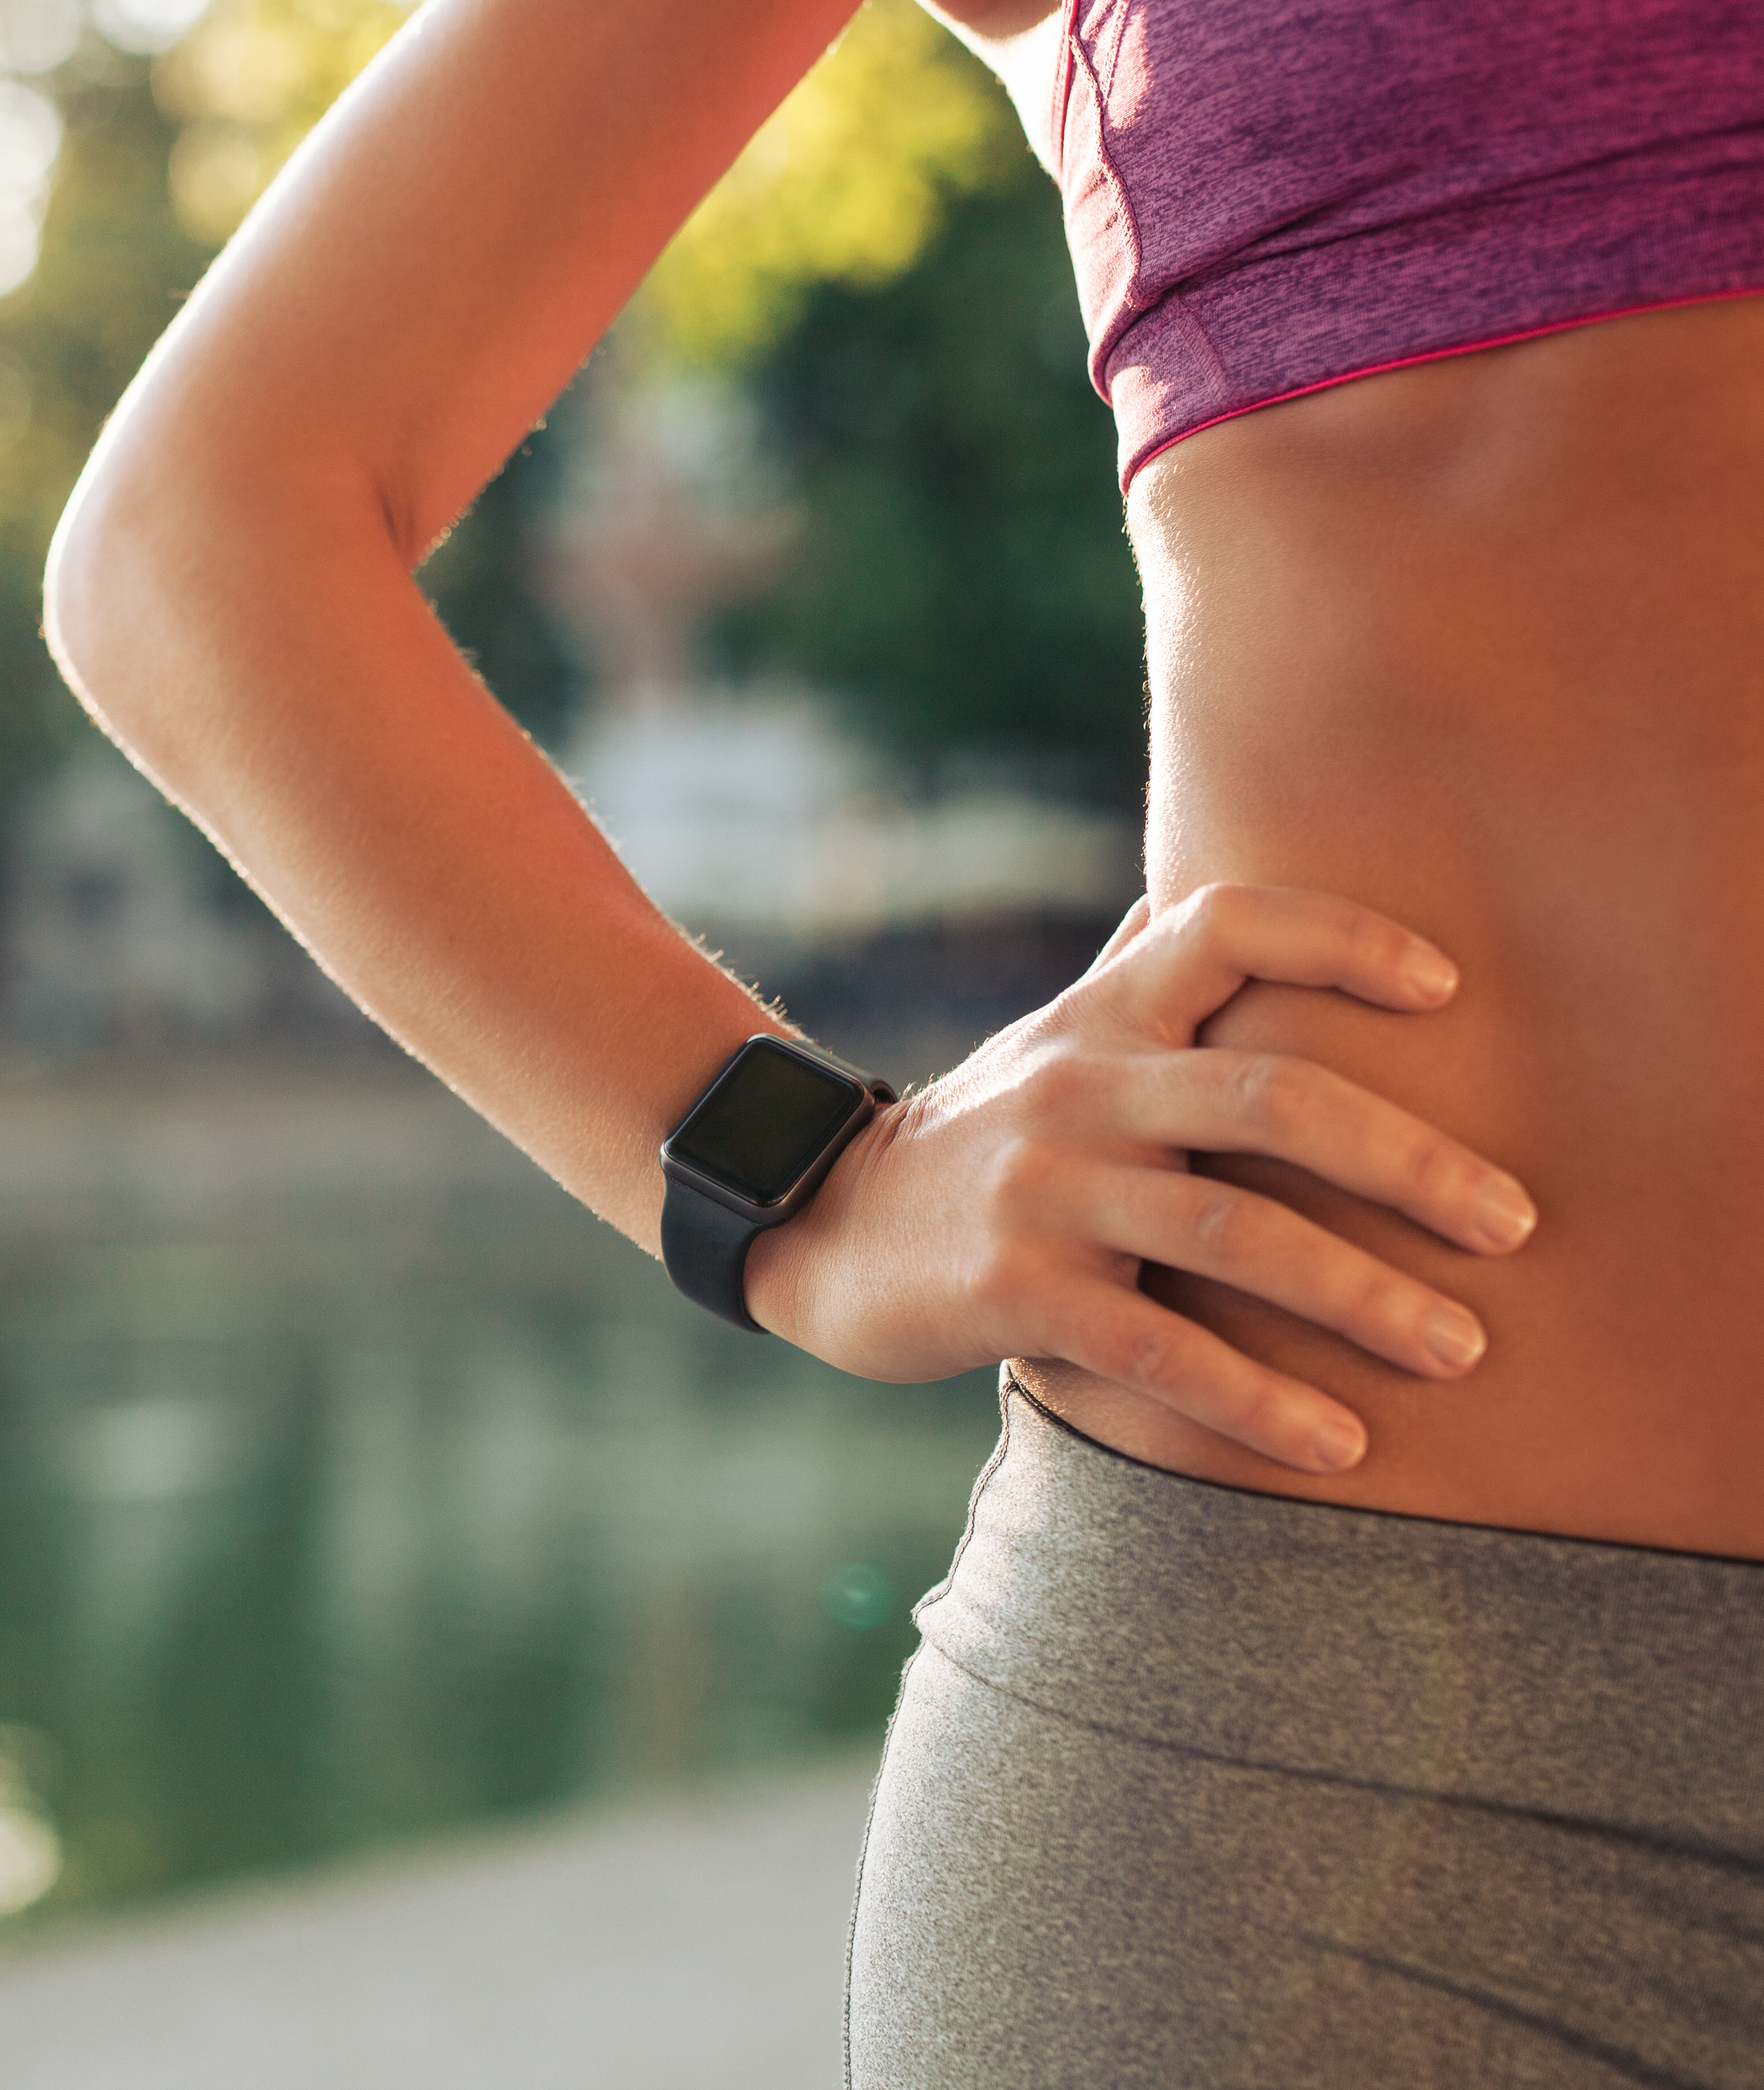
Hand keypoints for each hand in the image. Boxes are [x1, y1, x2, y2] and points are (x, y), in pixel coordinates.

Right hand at [741, 884, 1537, 1473]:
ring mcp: (1043, 1191)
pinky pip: (1158, 1352)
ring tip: (1461, 1350)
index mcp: (1103, 1018)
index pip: (1226, 923)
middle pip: (1269, 1098)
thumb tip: (1221, 891)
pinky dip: (1258, 1403)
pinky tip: (1338, 1444)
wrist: (821, 1228)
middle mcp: (1078, 1087)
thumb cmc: (979, 1134)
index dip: (1343, 938)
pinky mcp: (1013, 1292)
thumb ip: (1144, 972)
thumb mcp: (1057, 1040)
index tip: (1448, 990)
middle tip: (1514, 1224)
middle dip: (1410, 1164)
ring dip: (1364, 1298)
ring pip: (1230, 1237)